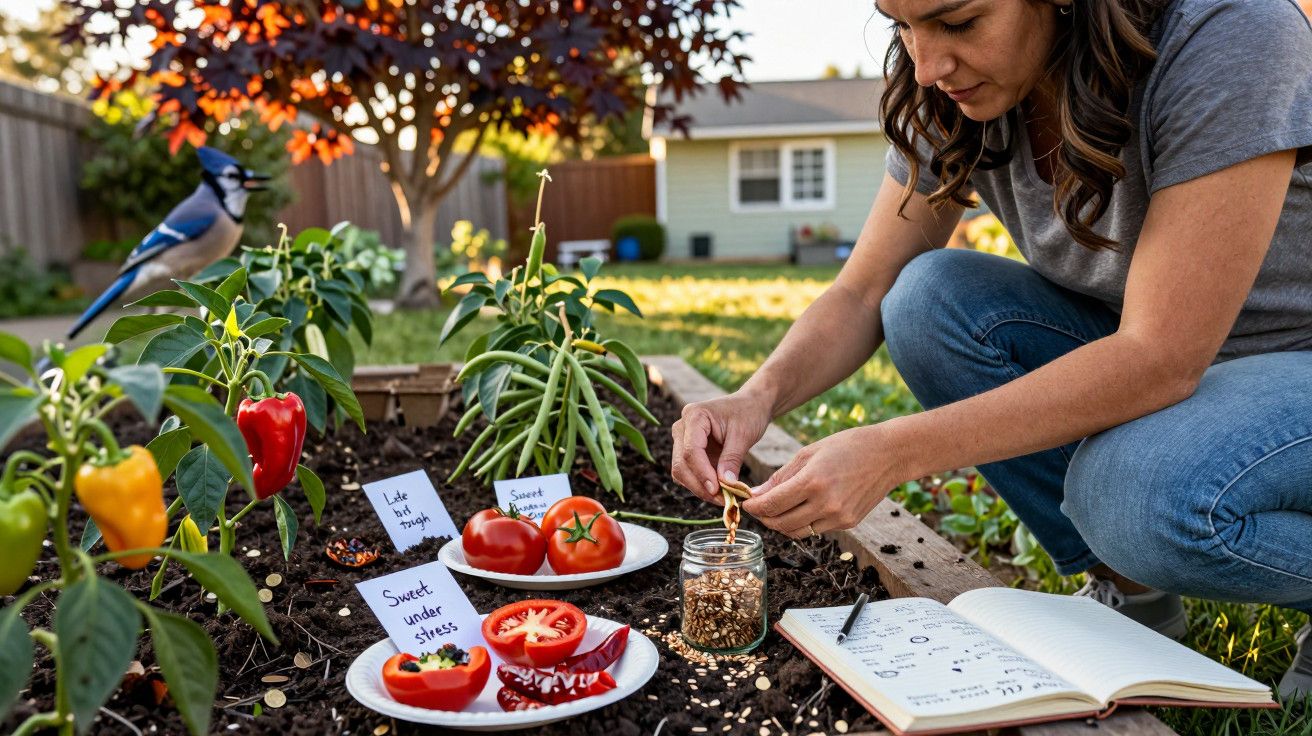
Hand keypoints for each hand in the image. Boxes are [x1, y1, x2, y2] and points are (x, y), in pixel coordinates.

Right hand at [670, 389, 772, 504]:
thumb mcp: (743, 435)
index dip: (702, 473)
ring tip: (723, 497)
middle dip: (700, 485)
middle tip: (722, 500)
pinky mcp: (688, 451)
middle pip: (680, 464)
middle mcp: (682, 426)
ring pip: (681, 471)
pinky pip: (688, 472)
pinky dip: (701, 484)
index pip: (691, 451)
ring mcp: (682, 439)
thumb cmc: (748, 414)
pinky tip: (719, 491)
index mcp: (694, 415)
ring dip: (699, 488)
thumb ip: (732, 459)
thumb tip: (725, 485)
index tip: (717, 491)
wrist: (750, 405)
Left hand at [742, 423, 901, 538]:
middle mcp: (826, 504)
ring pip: (798, 532)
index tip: (745, 503)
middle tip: (758, 508)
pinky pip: (816, 529)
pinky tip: (802, 508)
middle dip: (764, 518)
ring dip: (782, 524)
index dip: (754, 507)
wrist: (888, 454)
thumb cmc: (847, 446)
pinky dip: (804, 522)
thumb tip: (756, 495)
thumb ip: (780, 477)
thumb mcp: (808, 453)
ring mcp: (839, 517)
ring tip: (776, 510)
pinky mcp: (848, 523)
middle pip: (781, 524)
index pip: (772, 505)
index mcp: (812, 482)